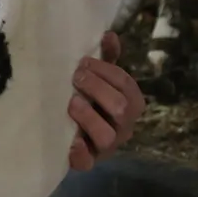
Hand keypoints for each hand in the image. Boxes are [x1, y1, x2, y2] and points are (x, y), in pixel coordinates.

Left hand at [67, 31, 145, 170]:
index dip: (106, 71)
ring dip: (90, 117)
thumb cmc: (89, 97)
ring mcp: (106, 146)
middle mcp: (123, 126)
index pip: (126, 84)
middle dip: (98, 89)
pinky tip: (70, 141)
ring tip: (71, 102)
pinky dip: (80, 153)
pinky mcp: (87, 161)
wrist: (67, 130)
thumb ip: (105, 58)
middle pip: (121, 108)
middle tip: (76, 77)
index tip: (82, 62)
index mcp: (130, 103)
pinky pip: (87, 162)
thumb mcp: (97, 77)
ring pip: (108, 136)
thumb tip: (108, 34)